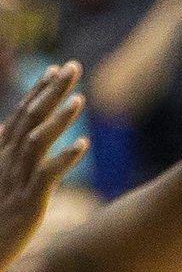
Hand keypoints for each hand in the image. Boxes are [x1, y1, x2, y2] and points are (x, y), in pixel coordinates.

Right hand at [0, 63, 87, 271]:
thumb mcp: (0, 183)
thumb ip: (7, 157)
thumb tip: (7, 133)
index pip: (21, 116)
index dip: (38, 92)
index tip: (57, 69)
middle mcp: (5, 162)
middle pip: (29, 120)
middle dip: (51, 92)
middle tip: (74, 67)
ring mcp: (15, 181)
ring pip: (37, 142)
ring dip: (58, 120)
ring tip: (80, 100)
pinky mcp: (28, 204)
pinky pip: (46, 177)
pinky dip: (64, 159)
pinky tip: (83, 145)